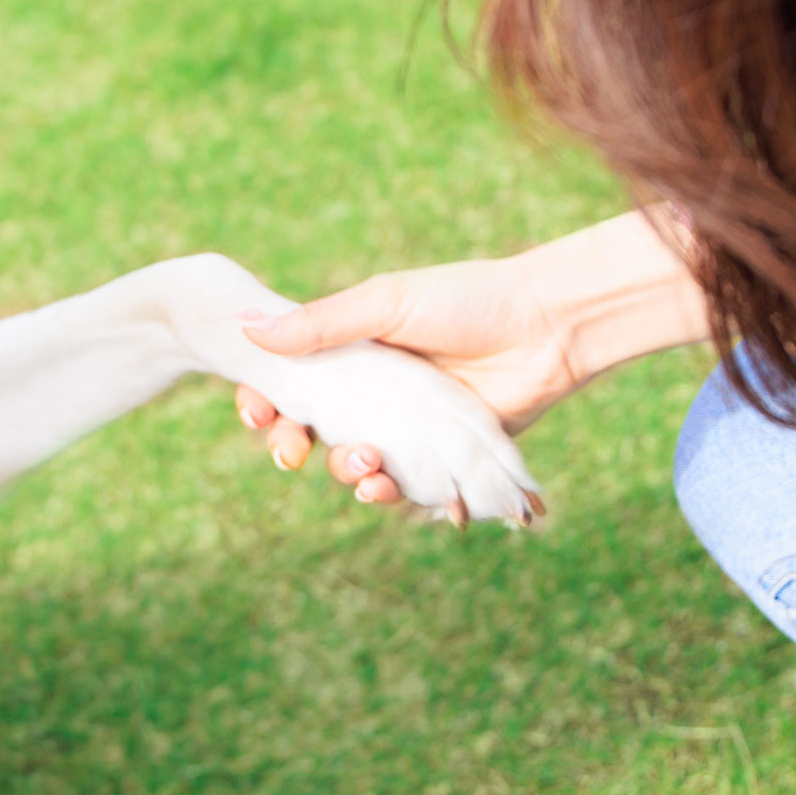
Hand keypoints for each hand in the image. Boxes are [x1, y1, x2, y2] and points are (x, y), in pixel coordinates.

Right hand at [236, 255, 576, 507]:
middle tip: (291, 451)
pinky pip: (404, 488)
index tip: (254, 410)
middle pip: (311, 433)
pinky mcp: (443, 460)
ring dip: (344, 472)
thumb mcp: (386, 302)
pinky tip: (385, 488)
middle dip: (290, 446)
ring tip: (365, 465)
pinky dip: (388, 494)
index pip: (292, 384)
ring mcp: (408, 431)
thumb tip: (248, 329)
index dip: (265, 401)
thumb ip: (321, 323)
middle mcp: (375, 396)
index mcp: (353, 356)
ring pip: (353, 466)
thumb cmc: (468, 300)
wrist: (548, 327)